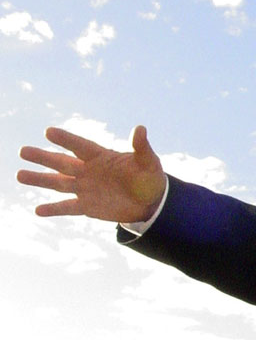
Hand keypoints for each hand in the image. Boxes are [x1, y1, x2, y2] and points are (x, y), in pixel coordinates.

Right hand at [18, 125, 166, 222]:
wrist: (151, 202)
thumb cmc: (149, 178)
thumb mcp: (148, 162)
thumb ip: (141, 147)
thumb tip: (140, 128)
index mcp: (101, 157)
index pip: (80, 146)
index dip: (66, 140)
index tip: (49, 132)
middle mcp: (88, 171)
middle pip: (62, 163)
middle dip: (43, 157)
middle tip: (23, 151)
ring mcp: (85, 189)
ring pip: (58, 183)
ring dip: (40, 180)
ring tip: (19, 175)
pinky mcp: (87, 207)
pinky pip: (67, 208)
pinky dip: (54, 209)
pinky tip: (37, 210)